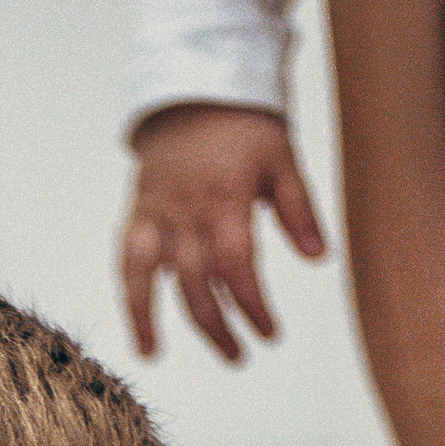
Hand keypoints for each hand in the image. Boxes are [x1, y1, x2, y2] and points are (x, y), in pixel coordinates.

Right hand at [120, 105, 327, 360]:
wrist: (195, 90)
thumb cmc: (243, 124)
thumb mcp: (283, 159)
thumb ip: (299, 210)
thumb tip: (318, 256)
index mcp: (226, 199)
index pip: (237, 267)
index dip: (252, 306)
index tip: (268, 332)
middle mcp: (186, 211)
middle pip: (196, 282)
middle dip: (216, 325)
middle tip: (238, 355)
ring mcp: (157, 213)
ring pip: (150, 276)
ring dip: (153, 318)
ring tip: (157, 355)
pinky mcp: (137, 213)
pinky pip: (126, 260)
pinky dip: (127, 295)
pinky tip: (137, 327)